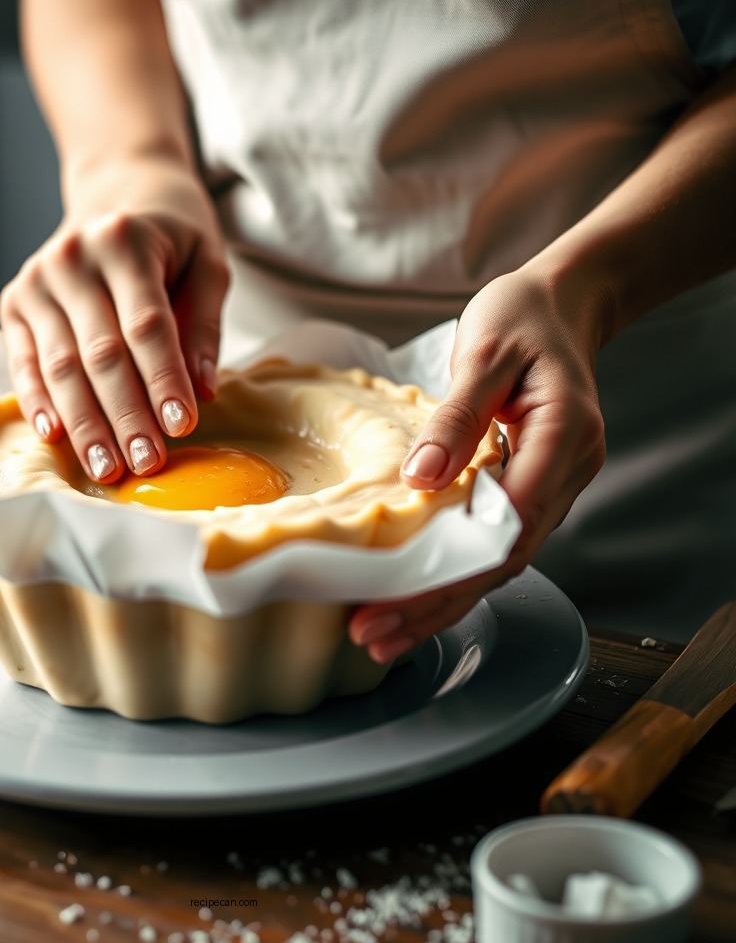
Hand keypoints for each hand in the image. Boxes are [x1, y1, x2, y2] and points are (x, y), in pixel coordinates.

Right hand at [0, 159, 228, 482]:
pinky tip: (57, 439)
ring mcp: (36, 280)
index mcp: (125, 241)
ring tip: (108, 469)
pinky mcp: (14, 302)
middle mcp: (72, 257)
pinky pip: (25, 363)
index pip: (147, 325)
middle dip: (125, 415)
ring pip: (61, 366)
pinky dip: (40, 403)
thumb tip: (202, 391)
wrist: (117, 193)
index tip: (184, 427)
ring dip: (85, 424)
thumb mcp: (208, 263)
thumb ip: (204, 325)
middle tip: (147, 464)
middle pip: (101, 353)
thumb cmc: (172, 238)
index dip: (164, 380)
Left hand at [349, 268, 608, 661]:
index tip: (394, 598)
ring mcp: (554, 485)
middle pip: (503, 560)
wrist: (561, 306)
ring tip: (383, 632)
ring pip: (499, 560)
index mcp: (565, 437)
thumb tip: (420, 480)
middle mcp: (567, 472)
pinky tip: (415, 594)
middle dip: (437, 604)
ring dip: (443, 599)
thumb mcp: (486, 351)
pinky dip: (455, 571)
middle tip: (374, 637)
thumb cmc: (525, 318)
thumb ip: (457, 417)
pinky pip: (494, 540)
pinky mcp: (531, 486)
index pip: (508, 525)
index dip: (451, 571)